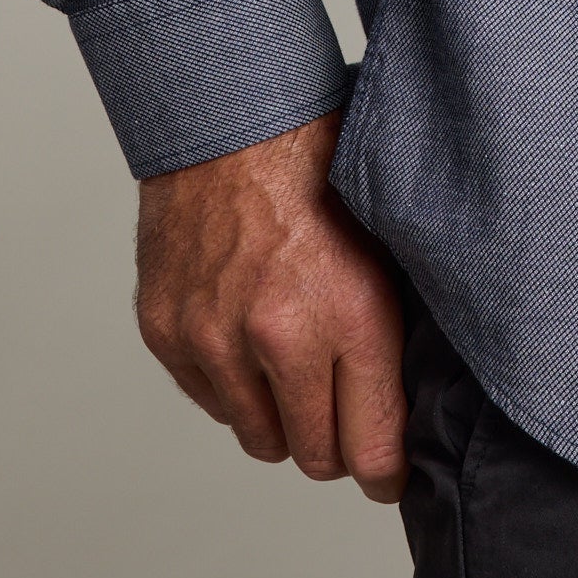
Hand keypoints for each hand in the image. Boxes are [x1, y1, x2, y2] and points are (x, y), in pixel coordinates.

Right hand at [134, 107, 407, 501]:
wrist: (231, 108)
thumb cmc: (321, 158)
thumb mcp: (389, 232)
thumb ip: (396, 319)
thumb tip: (410, 395)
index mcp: (350, 310)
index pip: (372, 448)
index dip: (386, 469)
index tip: (390, 469)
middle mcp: (279, 335)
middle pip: (313, 456)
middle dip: (335, 444)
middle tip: (346, 413)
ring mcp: (214, 338)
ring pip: (257, 437)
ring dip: (281, 415)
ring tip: (298, 362)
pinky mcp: (167, 332)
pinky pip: (211, 400)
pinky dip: (232, 382)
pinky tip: (251, 332)